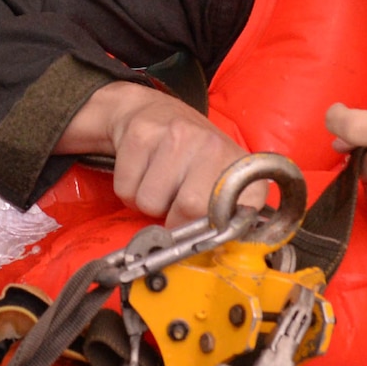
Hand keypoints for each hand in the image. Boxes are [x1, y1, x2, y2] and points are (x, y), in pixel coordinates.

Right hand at [58, 82, 253, 226]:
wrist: (151, 111)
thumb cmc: (190, 158)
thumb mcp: (221, 185)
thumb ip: (229, 218)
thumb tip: (225, 254)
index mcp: (240, 167)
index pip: (232, 215)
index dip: (211, 231)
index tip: (201, 229)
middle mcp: (214, 145)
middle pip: (189, 208)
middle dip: (174, 217)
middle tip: (174, 202)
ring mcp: (178, 135)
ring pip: (151, 202)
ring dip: (148, 203)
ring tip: (158, 182)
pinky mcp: (142, 133)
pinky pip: (127, 188)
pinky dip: (128, 189)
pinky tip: (142, 170)